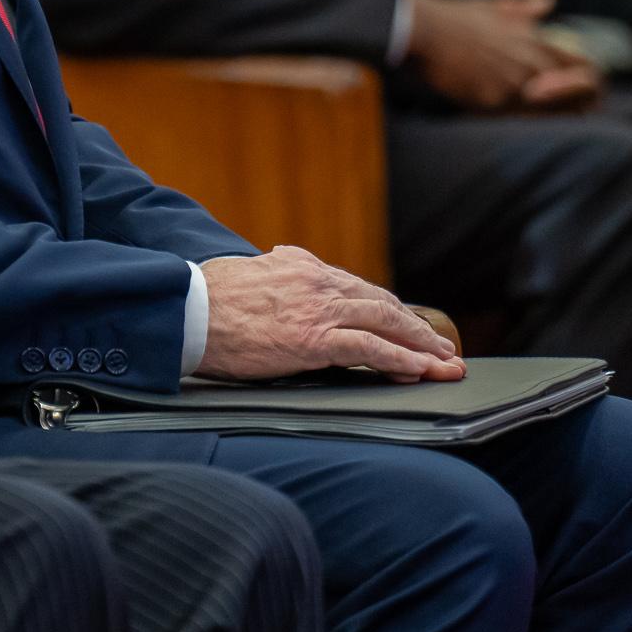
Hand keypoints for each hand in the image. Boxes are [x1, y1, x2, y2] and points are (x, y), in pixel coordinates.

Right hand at [197, 245, 466, 381]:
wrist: (187, 310)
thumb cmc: (206, 296)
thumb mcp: (249, 270)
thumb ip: (275, 269)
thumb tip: (282, 260)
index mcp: (302, 266)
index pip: (358, 288)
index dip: (389, 310)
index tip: (407, 325)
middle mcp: (318, 282)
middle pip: (381, 303)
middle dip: (417, 329)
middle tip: (443, 349)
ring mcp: (319, 309)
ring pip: (386, 322)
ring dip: (421, 345)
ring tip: (444, 364)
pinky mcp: (314, 339)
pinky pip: (371, 348)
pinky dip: (400, 359)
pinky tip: (419, 370)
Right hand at [404, 0, 601, 111]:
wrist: (423, 30)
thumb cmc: (456, 15)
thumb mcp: (495, 5)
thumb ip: (525, 8)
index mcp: (535, 41)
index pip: (583, 66)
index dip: (591, 82)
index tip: (590, 91)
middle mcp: (531, 64)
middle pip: (575, 94)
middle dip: (578, 104)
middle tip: (579, 111)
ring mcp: (513, 85)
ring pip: (548, 111)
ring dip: (550, 114)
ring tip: (550, 118)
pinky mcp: (491, 102)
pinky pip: (514, 118)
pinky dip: (516, 118)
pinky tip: (512, 117)